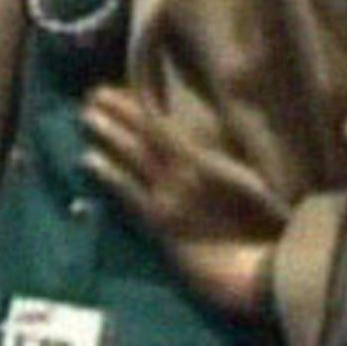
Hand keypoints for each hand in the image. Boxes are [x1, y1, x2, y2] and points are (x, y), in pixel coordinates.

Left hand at [80, 85, 282, 318]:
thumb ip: (223, 147)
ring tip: (87, 116)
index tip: (122, 86)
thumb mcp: (248, 172)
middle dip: (118, 112)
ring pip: (132, 158)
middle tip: (93, 93)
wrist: (250, 260)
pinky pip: (128, 193)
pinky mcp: (158, 221)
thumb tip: (204, 123)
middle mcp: (181, 172)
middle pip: (144, 135)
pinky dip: (108, 174)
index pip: (163, 123)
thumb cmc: (260, 214)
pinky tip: (89, 160)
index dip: (139, 103)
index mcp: (205, 157)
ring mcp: (167, 196)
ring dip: (109, 135)